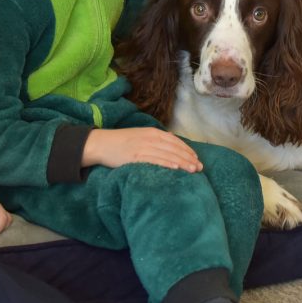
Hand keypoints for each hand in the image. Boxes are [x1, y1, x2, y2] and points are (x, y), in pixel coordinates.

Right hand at [82, 127, 202, 172]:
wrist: (101, 143)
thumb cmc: (121, 142)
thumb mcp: (141, 136)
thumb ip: (155, 140)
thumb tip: (171, 146)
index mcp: (152, 132)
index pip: (175, 141)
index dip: (187, 150)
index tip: (196, 158)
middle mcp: (150, 138)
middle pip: (174, 148)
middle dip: (188, 158)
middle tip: (200, 168)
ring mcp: (143, 147)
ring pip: (167, 155)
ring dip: (182, 163)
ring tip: (193, 170)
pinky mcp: (135, 157)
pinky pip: (154, 160)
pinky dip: (166, 163)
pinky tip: (175, 168)